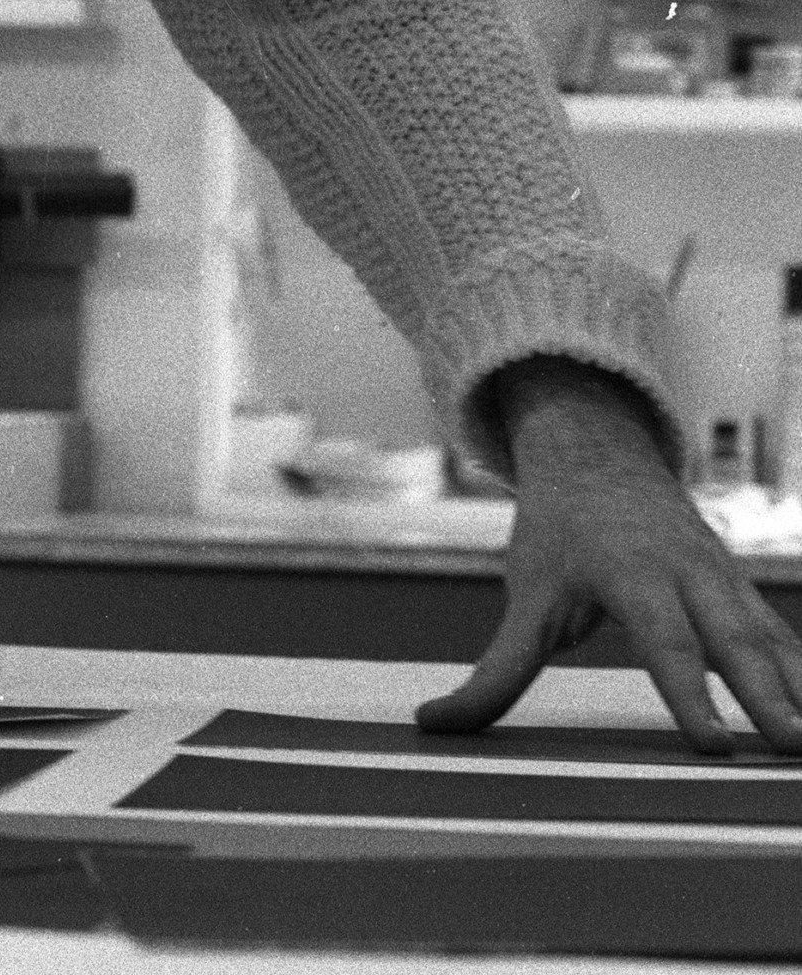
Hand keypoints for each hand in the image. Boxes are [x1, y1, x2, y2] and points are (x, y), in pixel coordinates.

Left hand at [416, 357, 801, 754]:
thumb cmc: (557, 531)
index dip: (687, 693)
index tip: (714, 746)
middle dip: (768, 693)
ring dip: (801, 687)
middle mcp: (686, 571)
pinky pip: (783, 635)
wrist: (597, 450)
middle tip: (791, 746)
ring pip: (769, 635)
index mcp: (629, 572)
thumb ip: (493, 673)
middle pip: (732, 637)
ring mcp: (722, 577)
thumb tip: (431, 724)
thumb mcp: (525, 595)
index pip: (662, 641)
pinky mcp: (743, 590)